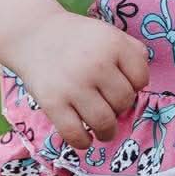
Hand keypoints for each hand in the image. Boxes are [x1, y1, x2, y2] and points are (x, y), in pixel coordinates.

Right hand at [8, 10, 150, 152]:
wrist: (33, 34)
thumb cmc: (77, 39)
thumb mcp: (109, 34)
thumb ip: (133, 53)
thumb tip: (141, 87)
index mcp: (113, 44)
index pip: (141, 79)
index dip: (134, 85)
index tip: (120, 83)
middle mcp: (96, 64)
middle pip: (124, 102)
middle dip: (119, 106)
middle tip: (106, 102)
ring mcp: (73, 85)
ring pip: (105, 122)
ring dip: (107, 131)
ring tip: (102, 129)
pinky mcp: (52, 103)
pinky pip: (75, 134)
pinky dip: (83, 141)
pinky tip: (85, 137)